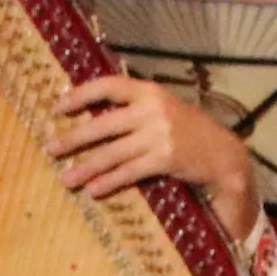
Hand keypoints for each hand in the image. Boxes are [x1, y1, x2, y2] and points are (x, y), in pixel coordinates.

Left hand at [51, 72, 257, 244]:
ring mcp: (159, 136)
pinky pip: (129, 172)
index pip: (109, 86)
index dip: (82, 94)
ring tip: (66, 178)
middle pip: (103, 124)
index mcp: (150, 91)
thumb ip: (135, 107)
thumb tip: (92, 115)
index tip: (59, 106)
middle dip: (74, 138)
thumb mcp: (165, 108)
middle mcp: (152, 111)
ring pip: (112, 153)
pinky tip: (93, 189)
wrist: (224, 154)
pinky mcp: (164, 160)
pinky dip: (109, 181)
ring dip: (86, 167)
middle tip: (51, 148)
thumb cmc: (189, 130)